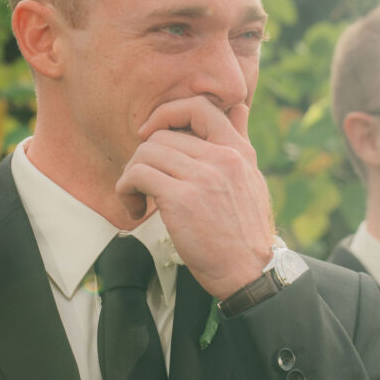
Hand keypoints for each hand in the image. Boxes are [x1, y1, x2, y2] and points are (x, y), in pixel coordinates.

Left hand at [116, 96, 273, 298]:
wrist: (251, 272)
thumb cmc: (246, 232)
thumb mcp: (253, 178)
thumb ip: (241, 142)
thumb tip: (238, 107)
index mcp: (238, 151)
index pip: (199, 107)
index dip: (167, 113)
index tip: (152, 134)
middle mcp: (222, 158)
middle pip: (162, 135)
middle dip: (144, 157)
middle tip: (143, 183)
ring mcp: (202, 177)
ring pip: (146, 153)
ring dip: (132, 175)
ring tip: (139, 197)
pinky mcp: (181, 200)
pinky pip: (138, 175)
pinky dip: (126, 189)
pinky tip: (136, 207)